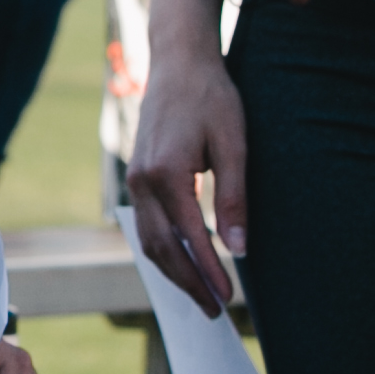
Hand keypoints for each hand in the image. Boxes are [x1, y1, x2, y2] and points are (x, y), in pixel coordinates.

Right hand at [123, 48, 248, 319]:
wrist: (179, 62)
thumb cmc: (212, 97)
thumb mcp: (234, 144)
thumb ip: (234, 197)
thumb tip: (240, 247)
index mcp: (166, 173)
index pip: (189, 238)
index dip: (209, 272)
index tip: (228, 297)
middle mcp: (142, 181)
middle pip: (161, 249)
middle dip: (188, 283)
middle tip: (215, 311)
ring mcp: (135, 179)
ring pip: (149, 241)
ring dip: (174, 273)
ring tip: (202, 296)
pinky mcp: (137, 177)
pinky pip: (147, 225)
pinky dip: (164, 251)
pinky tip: (184, 263)